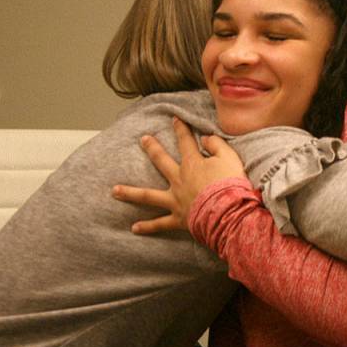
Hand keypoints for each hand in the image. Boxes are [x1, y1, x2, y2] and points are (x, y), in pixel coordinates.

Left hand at [112, 117, 244, 233]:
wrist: (229, 213)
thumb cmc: (231, 185)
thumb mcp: (230, 158)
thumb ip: (217, 145)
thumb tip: (206, 139)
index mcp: (193, 164)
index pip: (185, 142)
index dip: (180, 129)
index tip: (174, 119)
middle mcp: (179, 180)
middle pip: (161, 161)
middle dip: (152, 149)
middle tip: (143, 140)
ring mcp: (176, 200)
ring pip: (148, 196)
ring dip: (130, 193)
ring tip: (114, 191)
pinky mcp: (178, 219)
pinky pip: (160, 224)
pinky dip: (147, 227)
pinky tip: (134, 228)